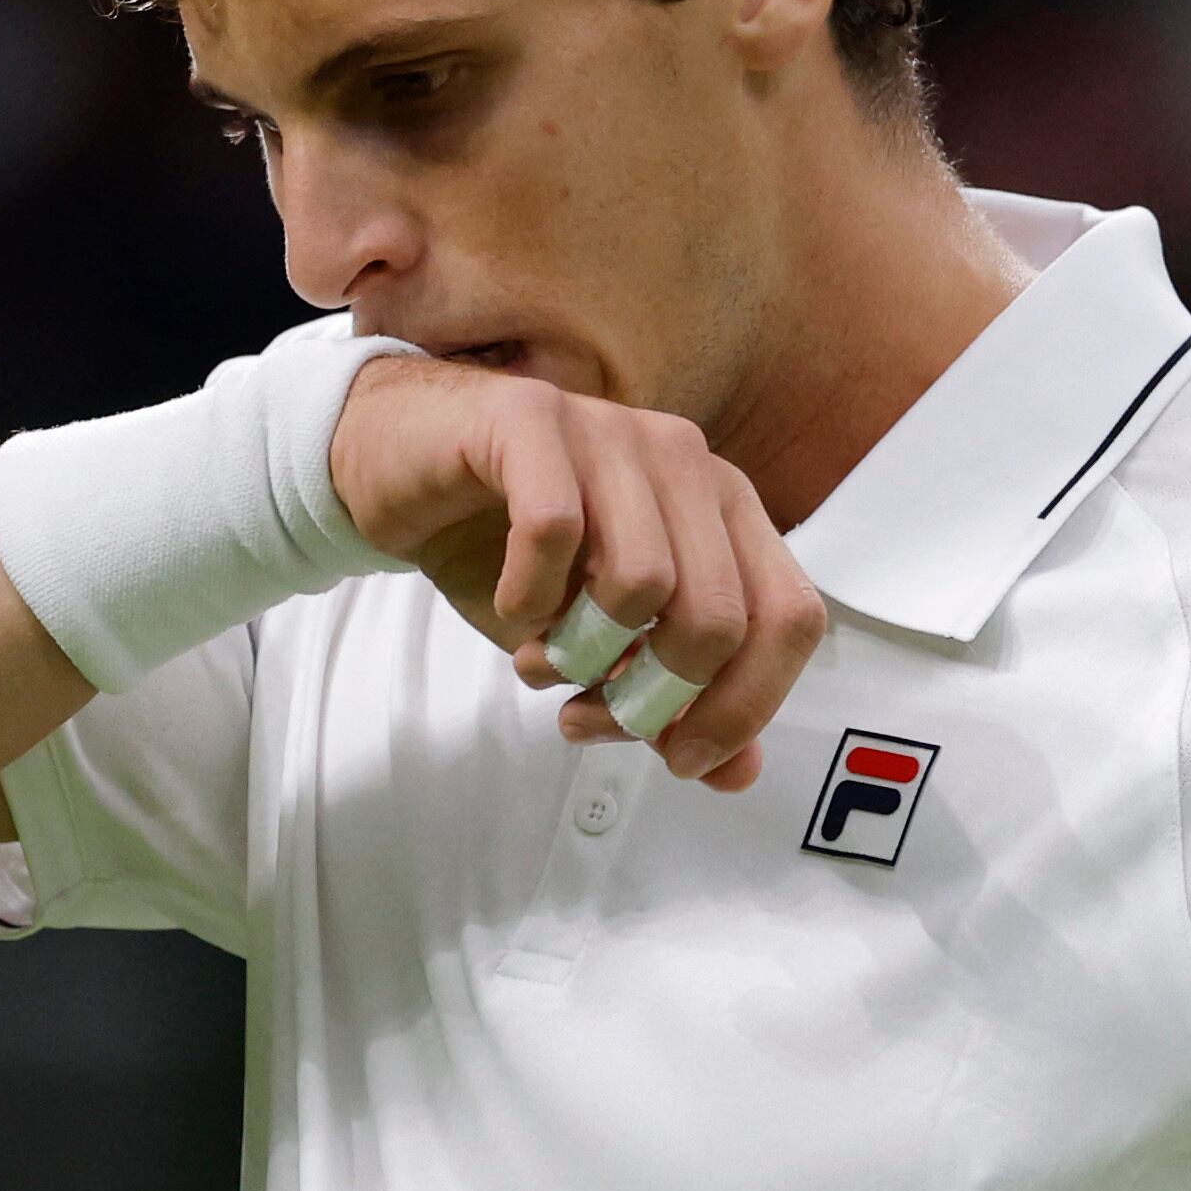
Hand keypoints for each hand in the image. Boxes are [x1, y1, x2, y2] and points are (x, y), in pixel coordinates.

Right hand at [329, 355, 826, 790]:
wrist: (400, 467)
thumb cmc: (511, 550)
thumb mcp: (599, 641)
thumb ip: (671, 698)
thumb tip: (736, 773)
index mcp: (725, 508)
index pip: (790, 618)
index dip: (744, 707)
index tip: (680, 759)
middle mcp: (684, 460)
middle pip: (719, 616)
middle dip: (650, 696)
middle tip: (586, 713)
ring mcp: (612, 430)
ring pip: (641, 580)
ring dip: (579, 650)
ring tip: (539, 653)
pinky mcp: (532, 418)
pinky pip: (552, 530)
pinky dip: (527, 597)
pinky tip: (511, 602)